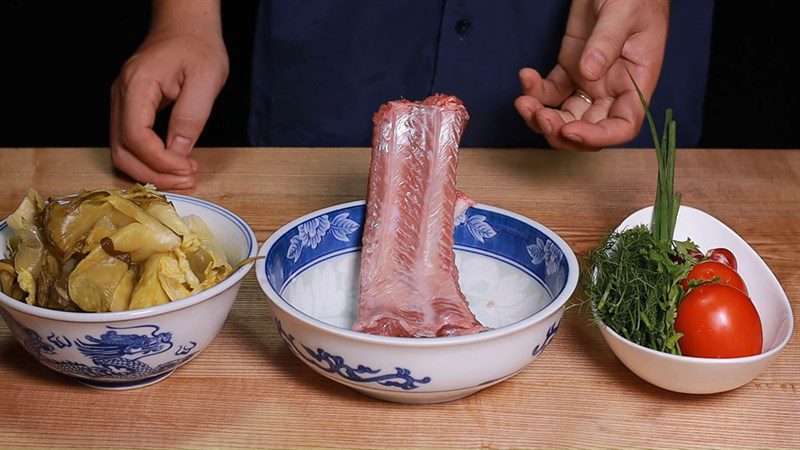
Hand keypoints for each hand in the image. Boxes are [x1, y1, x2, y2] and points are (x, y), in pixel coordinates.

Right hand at [110, 1, 227, 188]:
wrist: (186, 28)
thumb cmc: (198, 48)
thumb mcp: (206, 80)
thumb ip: (191, 117)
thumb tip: (178, 153)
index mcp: (137, 85)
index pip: (136, 136)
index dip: (160, 161)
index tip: (188, 169)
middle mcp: (121, 95)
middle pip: (122, 151)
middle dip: (154, 174)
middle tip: (187, 181)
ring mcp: (121, 103)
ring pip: (122, 152)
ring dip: (150, 172)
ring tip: (183, 177)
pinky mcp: (128, 109)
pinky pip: (129, 143)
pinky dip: (148, 161)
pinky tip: (172, 165)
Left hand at [515, 0, 668, 150]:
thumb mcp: (623, 12)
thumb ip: (607, 42)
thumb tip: (589, 73)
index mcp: (636, 81)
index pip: (622, 126)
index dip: (597, 137)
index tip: (570, 130)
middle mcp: (613, 88)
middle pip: (588, 128)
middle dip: (560, 131)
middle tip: (539, 115)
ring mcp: (590, 81)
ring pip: (565, 116)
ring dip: (541, 117)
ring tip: (523, 101)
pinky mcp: (569, 69)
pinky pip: (550, 92)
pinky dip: (534, 92)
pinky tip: (526, 75)